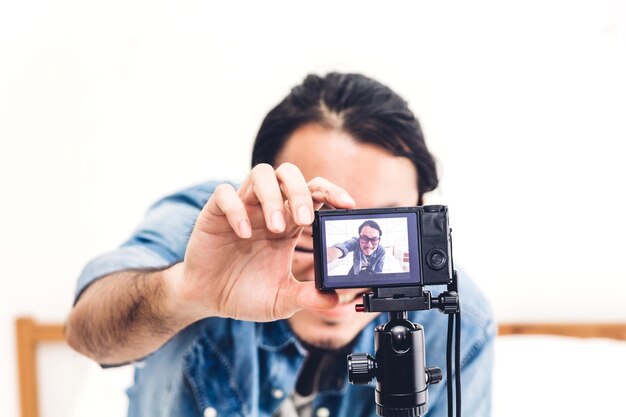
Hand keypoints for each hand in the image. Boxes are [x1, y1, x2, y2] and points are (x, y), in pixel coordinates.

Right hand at [169, 163, 355, 321]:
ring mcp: (242, 207)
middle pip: (289, 175)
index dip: (332, 192)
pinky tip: (243, 234)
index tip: (347, 205)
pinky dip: (236, 209)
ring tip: (276, 228)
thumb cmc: (246, 292)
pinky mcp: (215, 213)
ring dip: (272, 197)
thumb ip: (307, 297)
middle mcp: (268, 209)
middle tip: (305, 220)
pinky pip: (225, 194)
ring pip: (261, 174)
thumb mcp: (281, 299)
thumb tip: (334, 299)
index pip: (314, 192)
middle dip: (301, 192)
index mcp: (289, 224)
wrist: (208, 299)